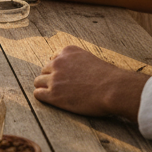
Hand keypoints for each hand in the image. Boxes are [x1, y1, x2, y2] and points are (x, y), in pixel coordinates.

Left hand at [32, 45, 148, 119]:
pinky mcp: (54, 94)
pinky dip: (43, 97)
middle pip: (44, 71)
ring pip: (38, 82)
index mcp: (67, 51)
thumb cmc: (108, 77)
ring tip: (57, 95)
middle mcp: (58, 62)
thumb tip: (71, 71)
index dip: (58, 70)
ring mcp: (54, 78)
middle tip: (62, 89)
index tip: (65, 78)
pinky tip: (52, 100)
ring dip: (45, 88)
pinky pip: (38, 94)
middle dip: (51, 79)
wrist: (113, 89)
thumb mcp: (90, 60)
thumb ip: (77, 62)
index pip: (53, 59)